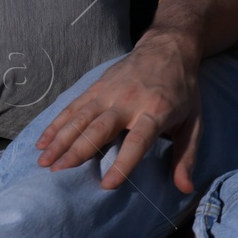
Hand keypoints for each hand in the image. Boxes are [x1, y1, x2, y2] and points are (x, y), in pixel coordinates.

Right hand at [35, 28, 203, 191]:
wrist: (170, 48)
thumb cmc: (183, 91)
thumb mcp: (194, 122)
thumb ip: (187, 156)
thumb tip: (185, 189)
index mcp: (157, 111)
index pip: (138, 140)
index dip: (123, 163)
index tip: (107, 185)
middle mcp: (129, 101)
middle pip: (100, 128)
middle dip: (78, 151)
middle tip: (58, 173)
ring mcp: (110, 92)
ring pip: (81, 118)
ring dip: (60, 139)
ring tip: (44, 162)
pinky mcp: (97, 87)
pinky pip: (73, 107)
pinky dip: (56, 124)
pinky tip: (43, 142)